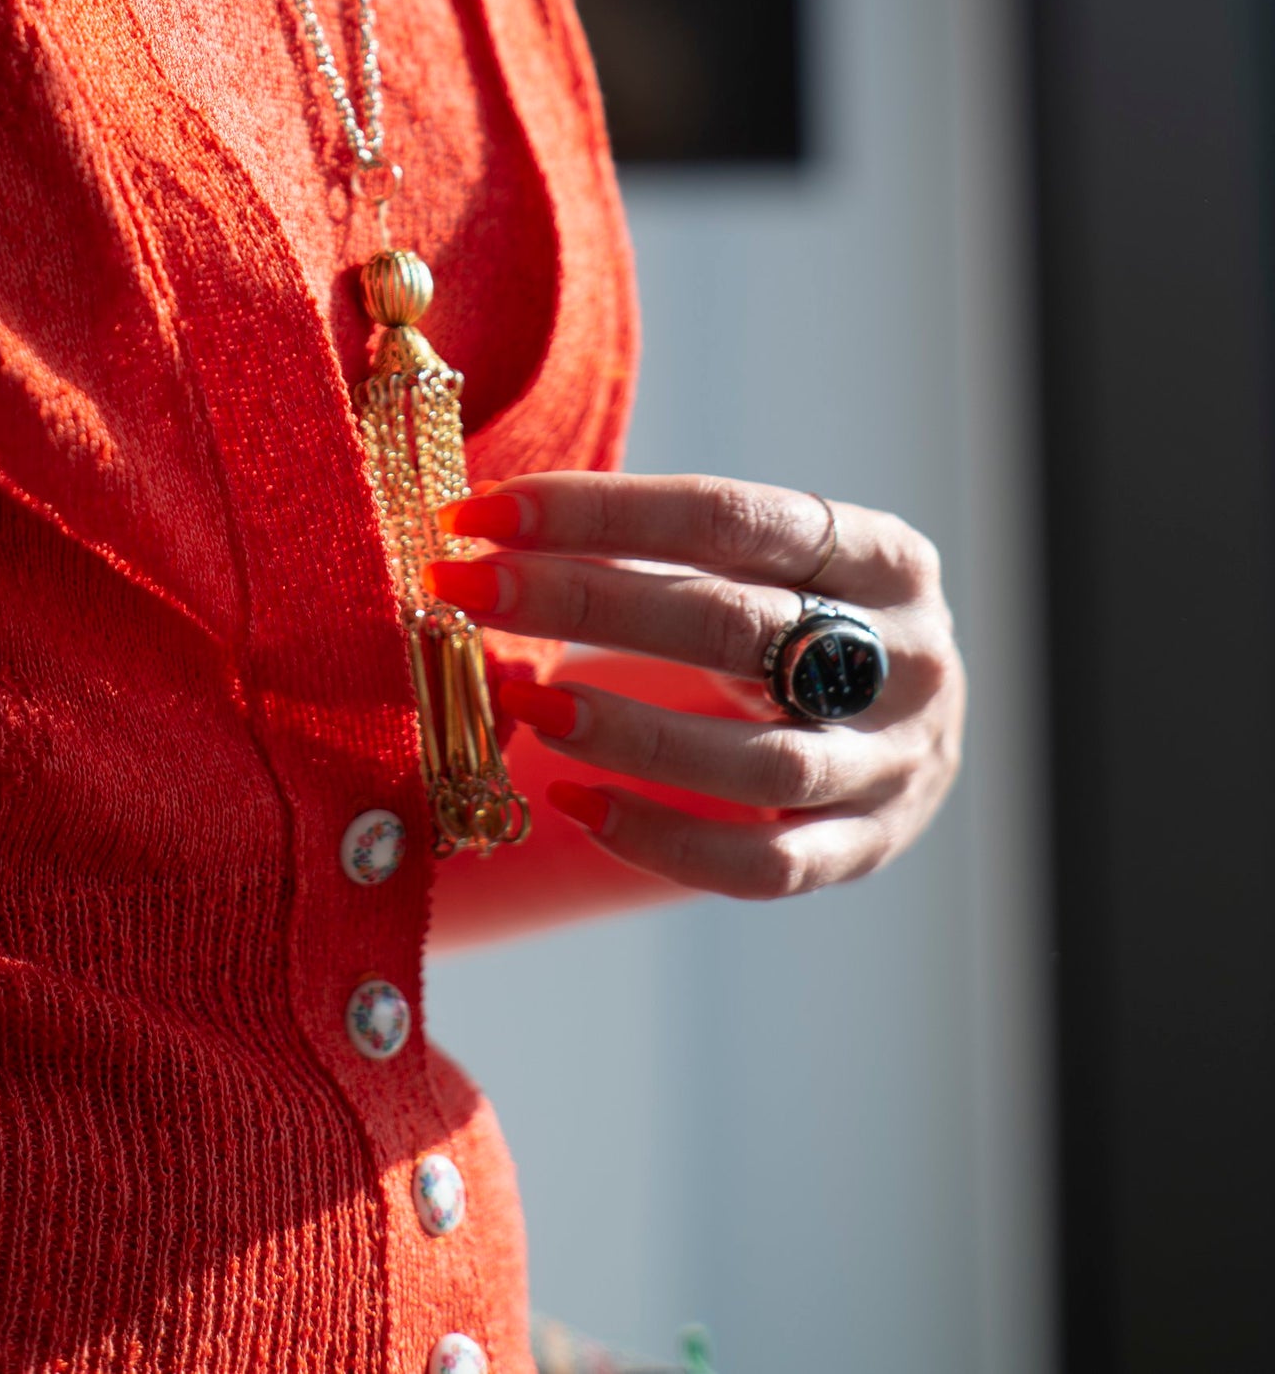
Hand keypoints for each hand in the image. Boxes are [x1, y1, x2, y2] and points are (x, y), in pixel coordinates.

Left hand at [427, 471, 964, 901]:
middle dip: (583, 601)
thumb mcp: (765, 562)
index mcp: (884, 554)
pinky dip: (661, 839)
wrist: (912, 723)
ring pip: (756, 761)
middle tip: (465, 588)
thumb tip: (489, 532)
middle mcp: (908, 657)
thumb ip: (653, 550)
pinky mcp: (866, 851)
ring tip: (522, 701)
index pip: (727, 517)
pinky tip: (574, 803)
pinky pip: (760, 866)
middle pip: (732, 625)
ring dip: (625, 731)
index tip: (485, 511)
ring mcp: (895, 765)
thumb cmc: (800, 617)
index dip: (599, 510)